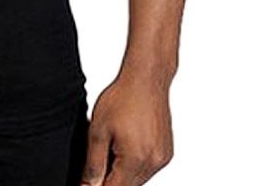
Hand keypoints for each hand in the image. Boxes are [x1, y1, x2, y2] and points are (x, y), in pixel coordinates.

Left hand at [81, 70, 173, 185]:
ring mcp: (162, 159)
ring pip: (138, 179)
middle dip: (110, 179)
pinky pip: (148, 169)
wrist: (146, 80)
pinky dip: (134, 165)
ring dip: (122, 172)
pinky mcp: (167, 153)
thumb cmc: (123, 97)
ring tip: (111, 146)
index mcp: (135, 160)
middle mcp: (153, 163)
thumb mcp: (98, 130)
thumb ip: (94, 163)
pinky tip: (125, 145)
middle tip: (99, 158)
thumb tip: (88, 185)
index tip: (88, 183)